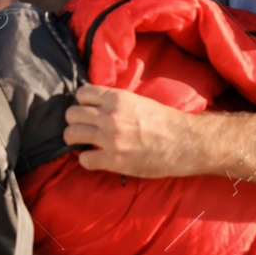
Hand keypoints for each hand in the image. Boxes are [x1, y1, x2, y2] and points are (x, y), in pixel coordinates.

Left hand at [63, 84, 200, 178]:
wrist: (184, 143)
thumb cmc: (166, 121)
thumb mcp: (139, 101)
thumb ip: (117, 102)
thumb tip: (99, 104)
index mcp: (117, 98)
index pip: (82, 94)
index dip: (82, 102)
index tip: (87, 110)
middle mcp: (109, 116)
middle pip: (72, 113)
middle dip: (75, 120)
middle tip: (83, 127)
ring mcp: (109, 138)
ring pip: (71, 134)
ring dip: (75, 139)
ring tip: (83, 142)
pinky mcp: (112, 160)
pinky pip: (83, 159)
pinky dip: (87, 160)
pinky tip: (95, 158)